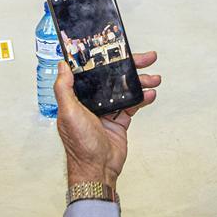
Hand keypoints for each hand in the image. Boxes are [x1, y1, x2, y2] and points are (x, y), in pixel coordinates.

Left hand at [55, 51, 160, 186]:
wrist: (97, 169)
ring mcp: (106, 111)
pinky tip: (150, 94)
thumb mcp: (68, 112)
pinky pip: (132, 105)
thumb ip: (64, 88)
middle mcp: (91, 102)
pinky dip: (142, 99)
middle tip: (147, 58)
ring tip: (155, 78)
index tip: (117, 48)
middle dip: (130, 67)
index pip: (92, 71)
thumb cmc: (80, 144)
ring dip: (140, 82)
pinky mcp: (119, 121)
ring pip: (125, 90)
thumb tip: (62, 65)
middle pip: (112, 77)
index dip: (104, 58)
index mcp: (77, 97)